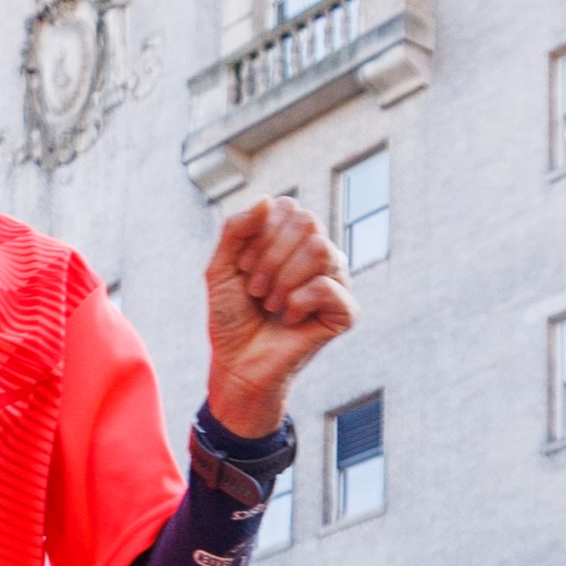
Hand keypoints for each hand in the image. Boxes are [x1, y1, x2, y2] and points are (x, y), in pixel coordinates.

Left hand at [198, 196, 355, 437]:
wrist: (237, 365)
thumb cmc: (231, 317)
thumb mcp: (220, 267)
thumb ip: (236, 229)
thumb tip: (268, 200)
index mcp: (292, 239)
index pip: (288, 208)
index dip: (260, 236)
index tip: (243, 267)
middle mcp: (318, 255)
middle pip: (307, 223)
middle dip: (270, 257)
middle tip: (256, 289)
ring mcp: (335, 281)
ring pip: (321, 249)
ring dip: (283, 280)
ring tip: (270, 304)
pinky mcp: (345, 311)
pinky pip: (328, 286)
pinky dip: (298, 303)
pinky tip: (291, 319)